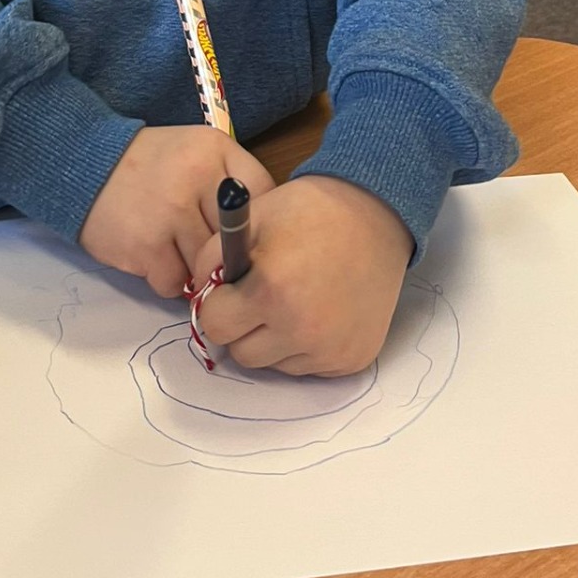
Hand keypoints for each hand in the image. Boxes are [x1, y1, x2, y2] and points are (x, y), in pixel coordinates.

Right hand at [80, 127, 273, 299]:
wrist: (84, 165)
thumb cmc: (148, 165)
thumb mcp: (195, 152)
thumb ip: (229, 182)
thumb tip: (260, 237)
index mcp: (215, 151)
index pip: (264, 195)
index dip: (256, 220)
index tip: (242, 230)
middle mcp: (198, 178)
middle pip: (236, 238)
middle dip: (222, 250)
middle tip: (200, 241)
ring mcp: (172, 213)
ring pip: (207, 266)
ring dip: (192, 267)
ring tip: (171, 244)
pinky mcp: (147, 246)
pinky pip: (174, 283)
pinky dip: (164, 277)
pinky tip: (150, 254)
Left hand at [190, 175, 412, 375]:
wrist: (376, 215)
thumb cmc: (311, 211)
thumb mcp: (253, 217)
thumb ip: (212, 256)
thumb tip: (202, 293)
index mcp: (271, 290)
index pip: (214, 324)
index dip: (218, 302)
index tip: (231, 289)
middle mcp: (301, 329)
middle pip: (240, 352)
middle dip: (242, 325)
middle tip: (261, 294)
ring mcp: (329, 349)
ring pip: (274, 364)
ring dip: (273, 338)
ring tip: (294, 298)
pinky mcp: (352, 359)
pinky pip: (307, 366)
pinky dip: (305, 345)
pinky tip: (319, 309)